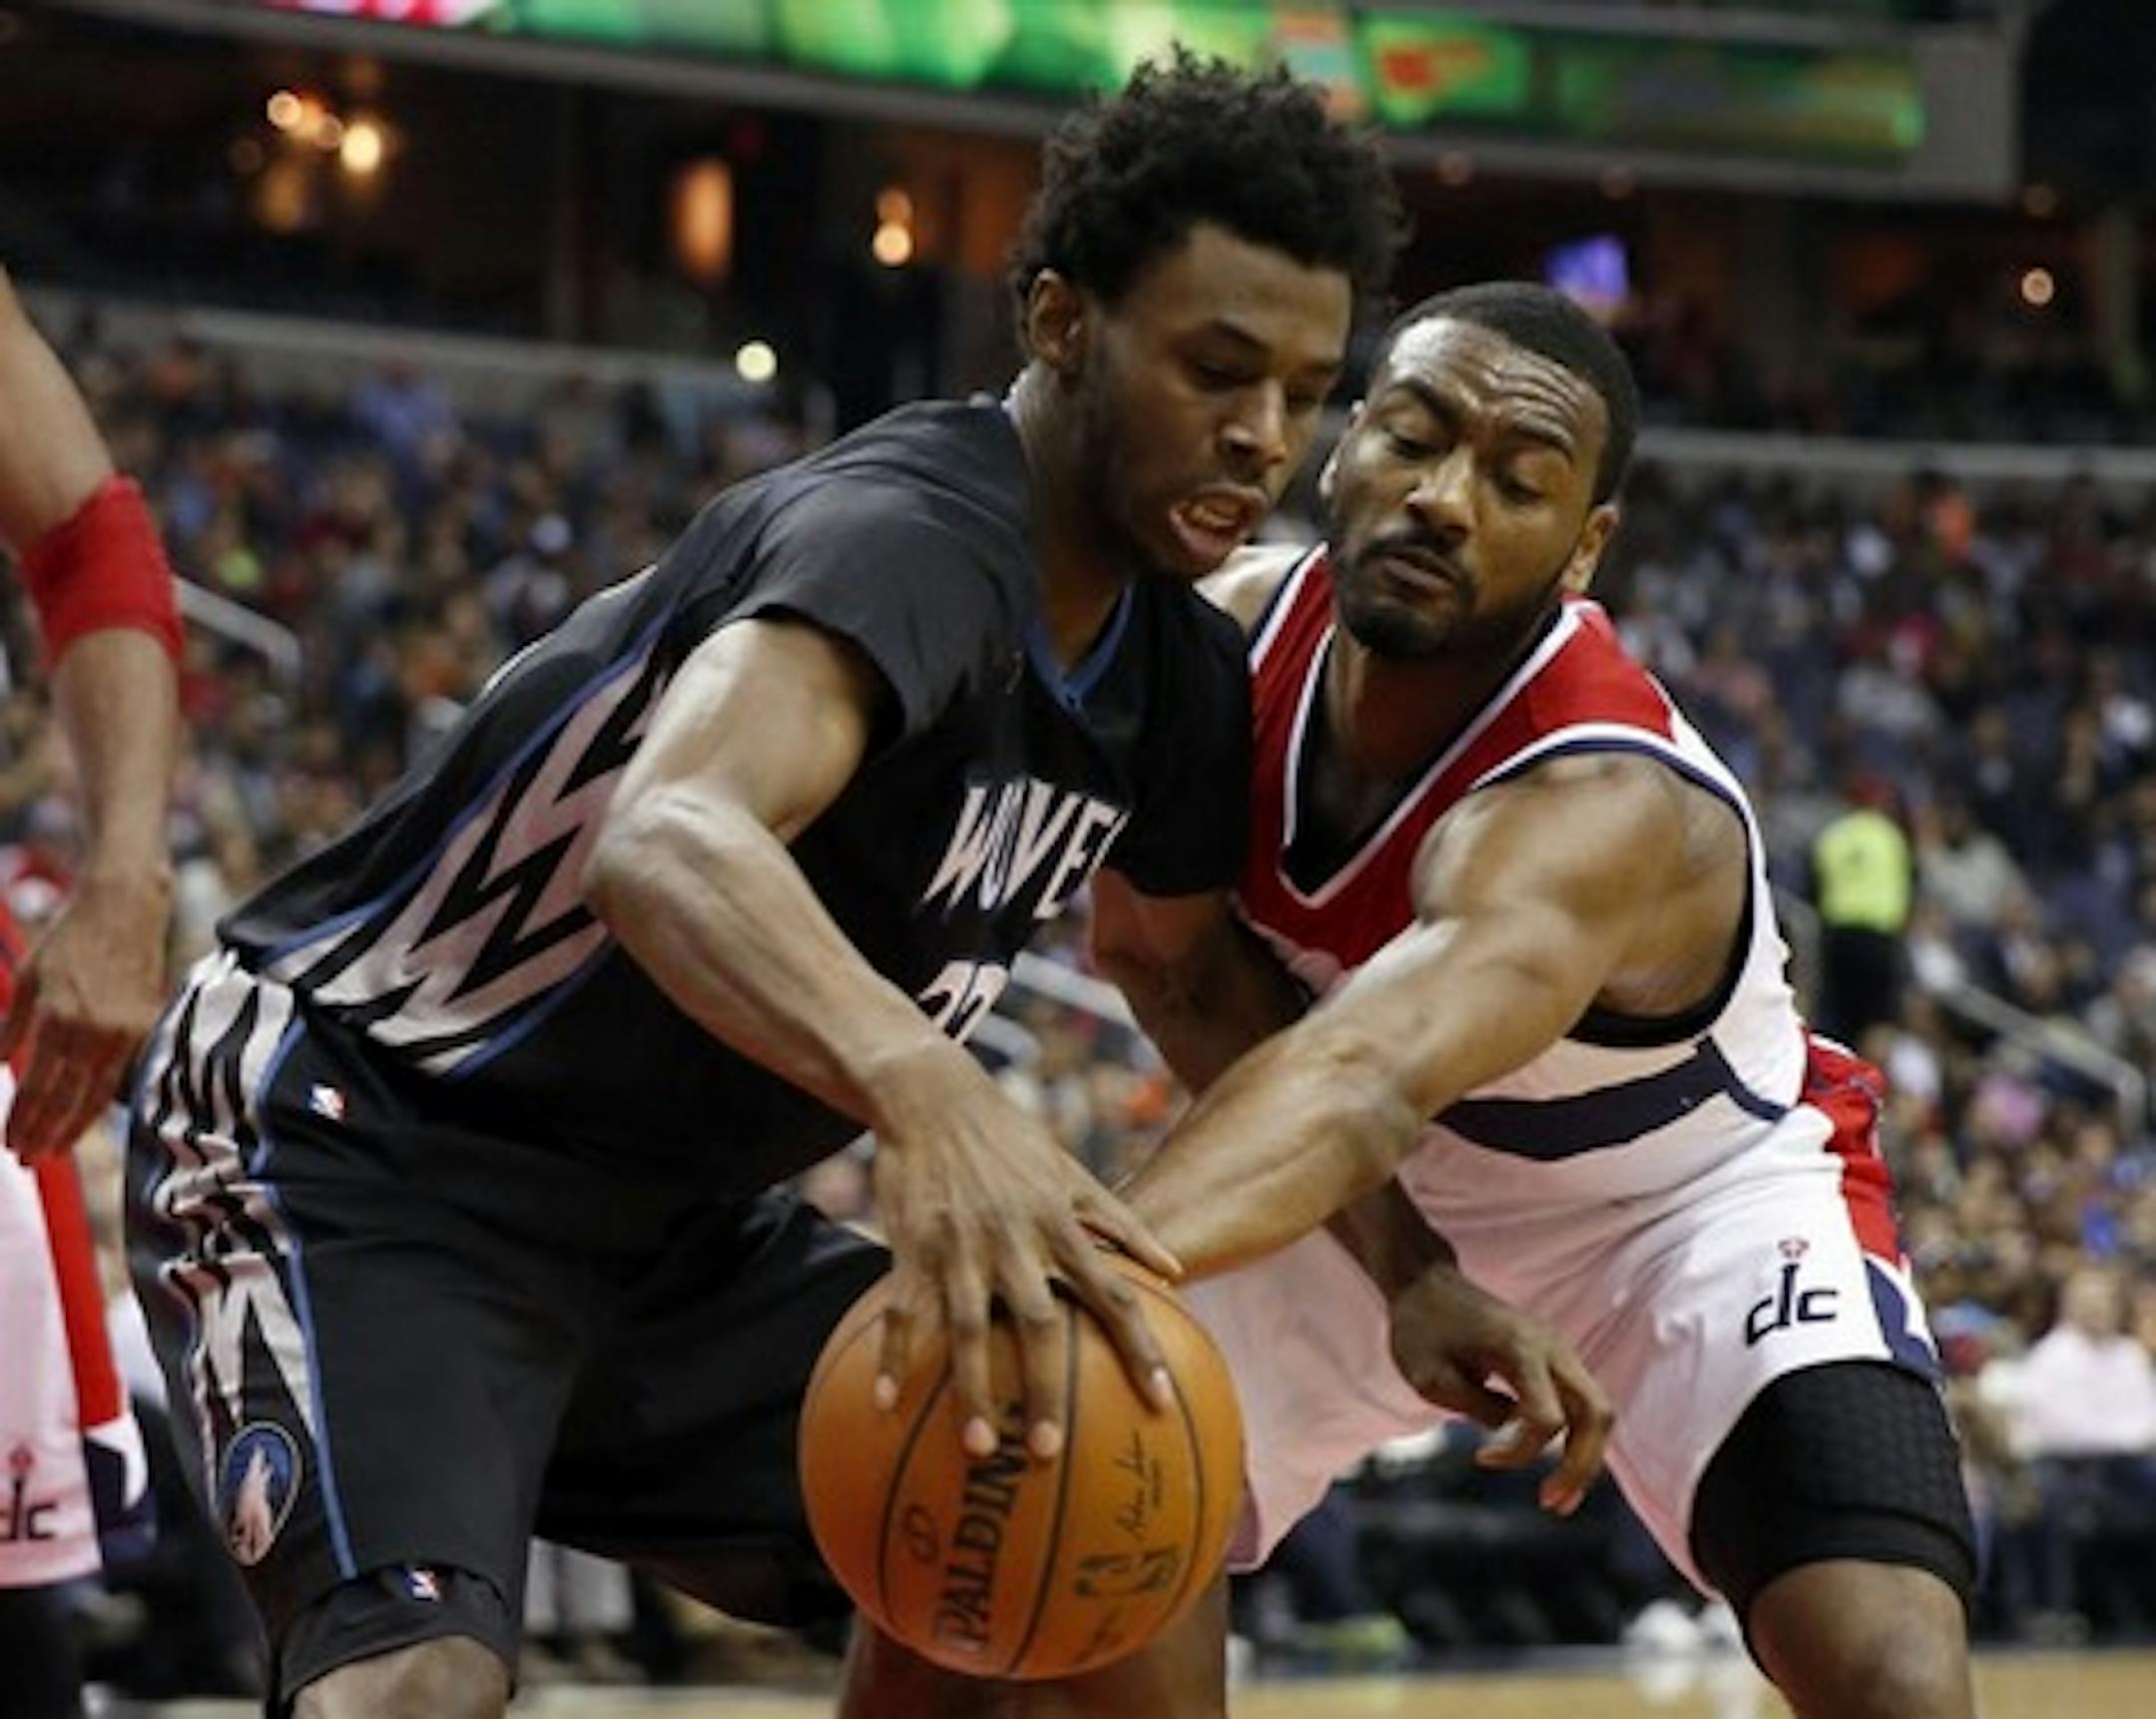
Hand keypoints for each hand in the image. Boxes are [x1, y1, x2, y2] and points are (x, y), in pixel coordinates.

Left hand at [0, 869, 169, 1163]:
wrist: (126, 908)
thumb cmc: (71, 937)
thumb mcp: (29, 976)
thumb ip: (13, 1025)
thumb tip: (2, 1066)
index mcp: (58, 1017)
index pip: (36, 1084)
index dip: (21, 1119)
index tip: (9, 1143)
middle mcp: (93, 1030)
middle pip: (66, 1099)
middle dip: (44, 1133)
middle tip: (28, 1159)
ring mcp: (124, 1030)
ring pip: (97, 1094)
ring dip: (73, 1127)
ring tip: (54, 1151)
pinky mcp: (145, 1026)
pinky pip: (118, 1074)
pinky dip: (99, 1100)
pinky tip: (85, 1115)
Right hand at [868, 1046, 1181, 1462]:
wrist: (935, 1097)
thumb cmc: (1011, 1140)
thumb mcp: (1074, 1172)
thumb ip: (1123, 1224)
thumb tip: (1178, 1271)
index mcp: (1060, 1225)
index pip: (1111, 1294)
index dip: (1137, 1347)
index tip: (1158, 1399)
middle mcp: (1015, 1239)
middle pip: (1037, 1323)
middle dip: (1045, 1387)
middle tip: (1049, 1449)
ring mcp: (960, 1245)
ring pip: (965, 1327)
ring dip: (972, 1388)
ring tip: (979, 1447)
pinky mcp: (912, 1244)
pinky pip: (902, 1310)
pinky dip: (894, 1357)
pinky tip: (886, 1404)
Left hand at [1386, 1263, 1612, 1516]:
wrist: (1426, 1285)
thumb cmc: (1420, 1330)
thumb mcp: (1431, 1378)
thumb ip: (1478, 1409)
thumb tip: (1516, 1437)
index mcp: (1520, 1346)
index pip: (1546, 1416)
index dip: (1520, 1451)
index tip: (1481, 1458)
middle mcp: (1551, 1346)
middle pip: (1596, 1413)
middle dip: (1581, 1466)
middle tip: (1553, 1505)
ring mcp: (1558, 1350)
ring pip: (1597, 1412)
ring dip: (1585, 1458)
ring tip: (1558, 1500)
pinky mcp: (1554, 1359)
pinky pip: (1580, 1405)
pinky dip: (1576, 1441)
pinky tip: (1556, 1471)